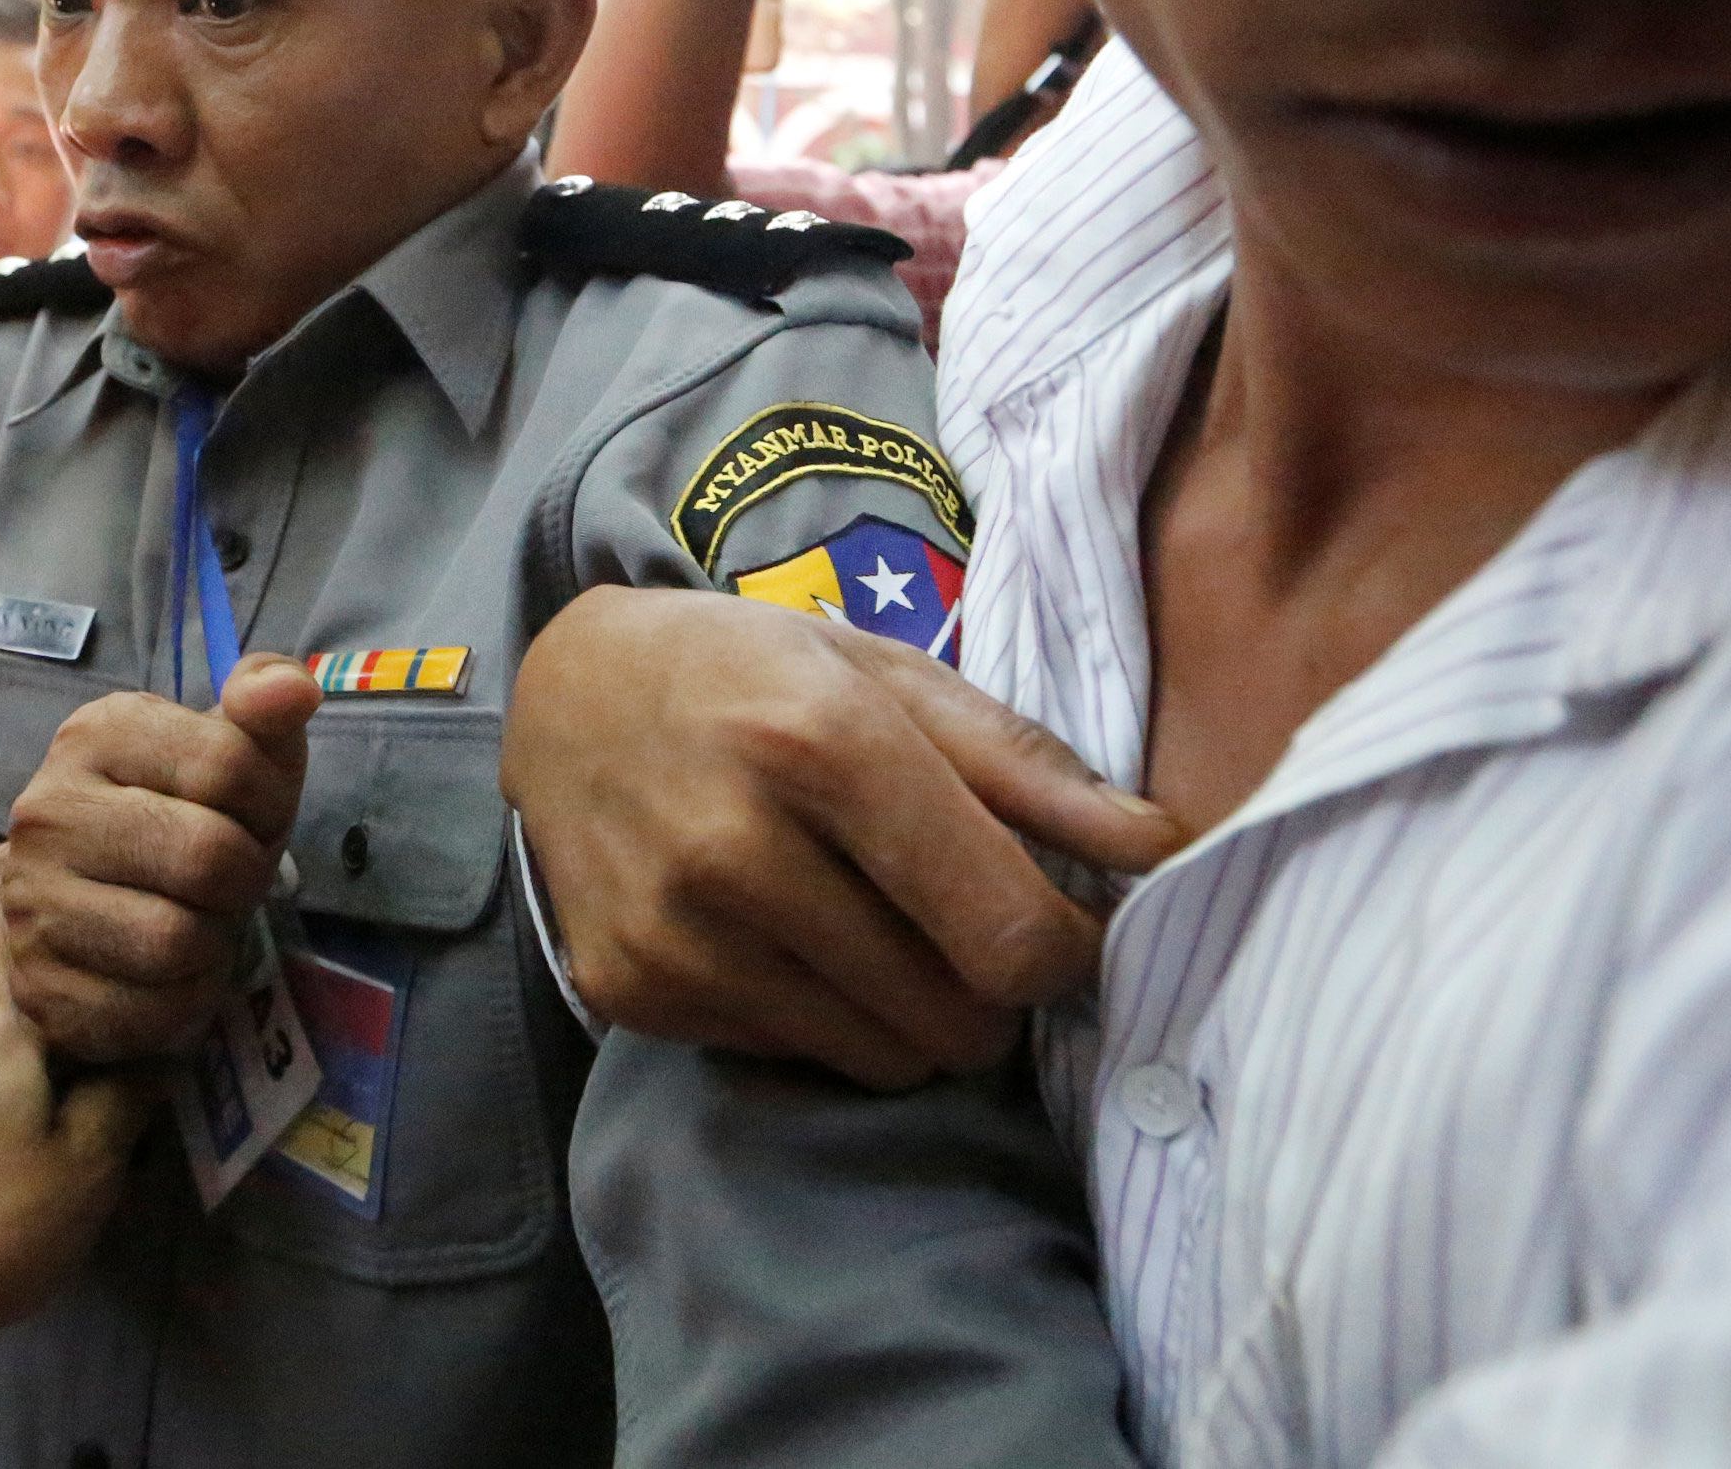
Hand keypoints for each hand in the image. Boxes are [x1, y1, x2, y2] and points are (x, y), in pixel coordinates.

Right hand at [0, 658, 321, 1064]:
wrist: (86, 901)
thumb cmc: (179, 814)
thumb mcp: (231, 747)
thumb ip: (267, 703)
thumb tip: (292, 691)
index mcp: (95, 733)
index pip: (228, 763)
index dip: (269, 799)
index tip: (251, 813)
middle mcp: (46, 811)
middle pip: (209, 857)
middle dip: (245, 875)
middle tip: (228, 877)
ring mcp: (31, 903)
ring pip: (178, 940)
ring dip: (215, 940)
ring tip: (196, 918)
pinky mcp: (40, 989)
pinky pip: (153, 1009)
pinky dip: (185, 999)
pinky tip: (168, 971)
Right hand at [503, 586, 1185, 1091]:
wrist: (567, 696)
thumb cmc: (756, 672)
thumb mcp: (892, 678)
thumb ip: (1030, 767)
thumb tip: (1163, 847)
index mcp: (824, 747)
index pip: (1008, 937)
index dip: (1067, 952)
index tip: (1064, 926)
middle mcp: (739, 850)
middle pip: (956, 1018)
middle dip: (990, 989)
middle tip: (964, 925)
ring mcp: (677, 935)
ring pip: (883, 1058)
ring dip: (911, 1012)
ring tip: (873, 925)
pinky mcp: (634, 992)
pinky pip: (797, 1056)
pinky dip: (820, 1014)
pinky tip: (785, 934)